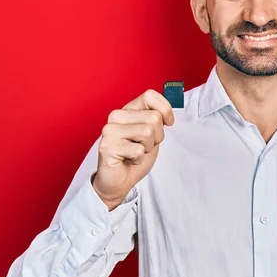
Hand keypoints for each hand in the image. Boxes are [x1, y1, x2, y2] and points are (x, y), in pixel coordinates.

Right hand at [93, 89, 174, 209]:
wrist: (119, 180)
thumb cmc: (136, 155)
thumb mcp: (152, 133)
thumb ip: (158, 118)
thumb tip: (169, 111)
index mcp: (128, 109)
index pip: (150, 95)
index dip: (165, 110)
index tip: (168, 123)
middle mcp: (116, 116)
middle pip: (154, 118)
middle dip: (157, 136)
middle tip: (143, 146)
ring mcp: (109, 130)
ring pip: (147, 132)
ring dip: (147, 148)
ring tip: (135, 153)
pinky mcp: (107, 146)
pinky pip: (138, 150)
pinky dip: (138, 159)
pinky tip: (128, 160)